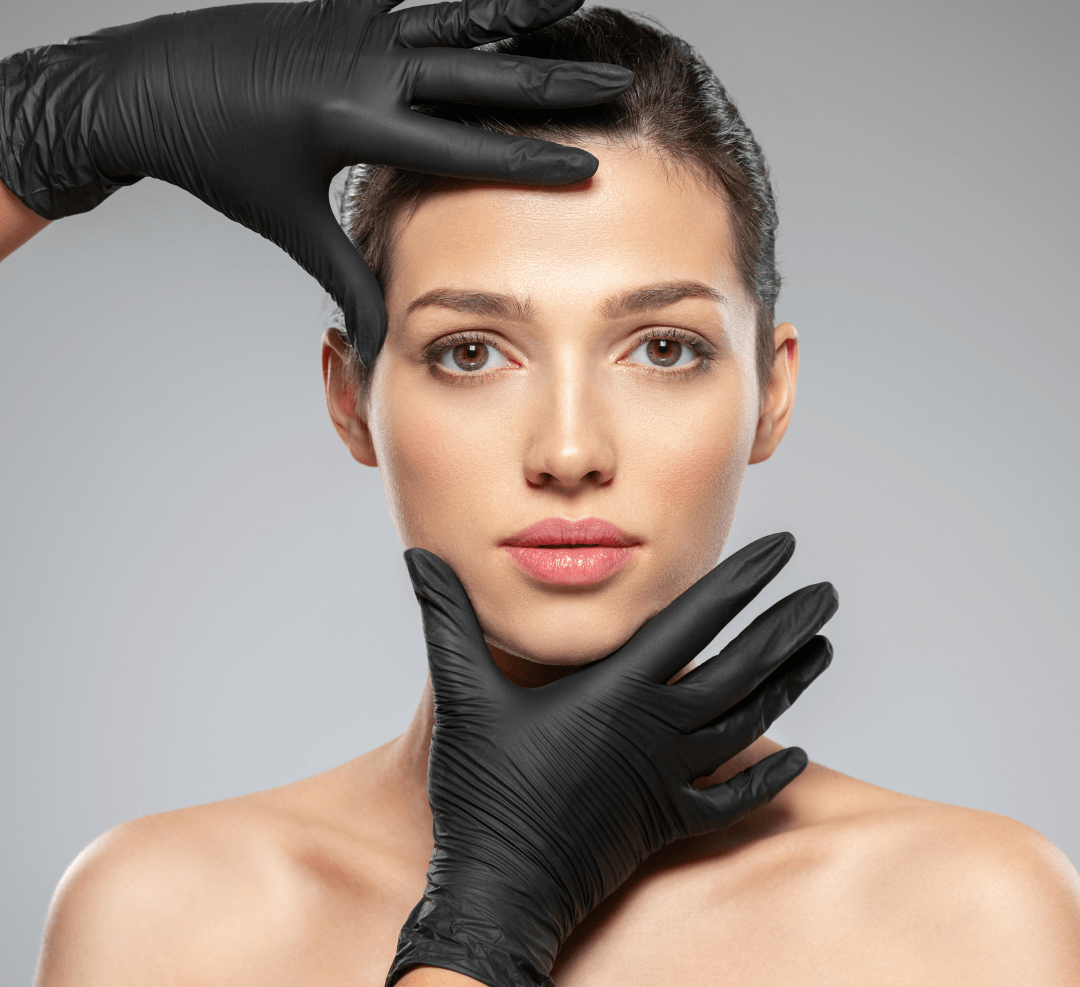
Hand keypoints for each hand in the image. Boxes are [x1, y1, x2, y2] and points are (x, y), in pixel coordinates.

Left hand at [0, 0, 631, 362]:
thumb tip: (374, 345)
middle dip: (553, 85)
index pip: (464, 150)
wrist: (143, 90)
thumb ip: (344, 279)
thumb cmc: (215, 162)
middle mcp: (363, 71)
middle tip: (616, 80)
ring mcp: (352, 31)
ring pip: (453, 20)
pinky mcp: (336, 6)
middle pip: (479, 78)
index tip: (593, 164)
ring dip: (519, 6)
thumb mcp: (289, 225)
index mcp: (354, 128)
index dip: (531, 161)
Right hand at [392, 532, 835, 986]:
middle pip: (743, 668)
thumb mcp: (461, 693)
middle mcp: (657, 729)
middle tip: (827, 592)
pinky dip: (770, 778)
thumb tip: (420, 558)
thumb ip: (448, 619)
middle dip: (788, 625)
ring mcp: (670, 779)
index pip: (696, 618)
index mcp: (618, 689)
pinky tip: (800, 759)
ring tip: (822, 647)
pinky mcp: (669, 822)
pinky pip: (735, 798)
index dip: (743, 578)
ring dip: (791, 683)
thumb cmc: (482, 790)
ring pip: (750, 722)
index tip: (783, 548)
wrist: (501, 892)